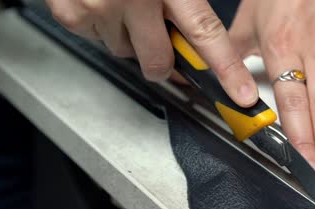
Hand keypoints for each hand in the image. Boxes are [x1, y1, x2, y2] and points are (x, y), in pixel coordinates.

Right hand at [45, 0, 258, 106]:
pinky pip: (97, 40)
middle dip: (163, 59)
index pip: (205, 33)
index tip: (242, 93)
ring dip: (130, 36)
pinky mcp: (72, 16)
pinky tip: (103, 2)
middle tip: (158, 33)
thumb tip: (199, 35)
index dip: (227, 68)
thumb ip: (186, 0)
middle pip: (159, 62)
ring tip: (124, 4)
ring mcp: (99, 9)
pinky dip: (103, 26)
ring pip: (126, 52)